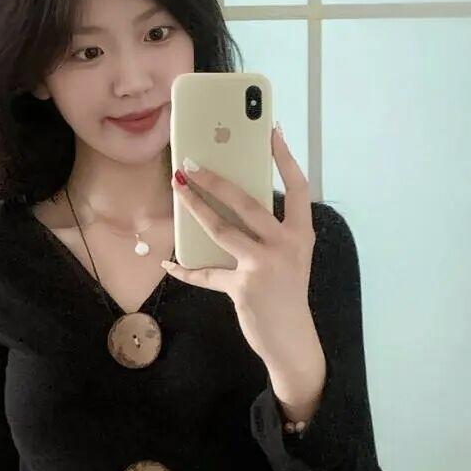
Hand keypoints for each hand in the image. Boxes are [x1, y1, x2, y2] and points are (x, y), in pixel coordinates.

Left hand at [161, 122, 319, 367]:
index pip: (298, 187)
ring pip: (222, 229)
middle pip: (247, 202)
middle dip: (216, 180)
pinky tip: (169, 263)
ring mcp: (264, 266)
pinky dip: (185, 270)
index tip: (271, 131)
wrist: (292, 340)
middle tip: (192, 163)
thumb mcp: (290, 258)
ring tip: (178, 189)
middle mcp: (286, 246)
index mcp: (301, 234)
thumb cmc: (286, 293)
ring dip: (195, 207)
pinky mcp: (243, 287)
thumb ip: (270, 232)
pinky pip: (206, 273)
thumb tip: (233, 201)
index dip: (284, 158)